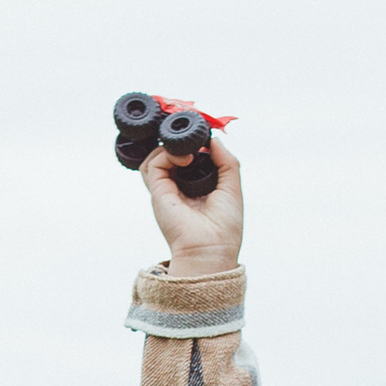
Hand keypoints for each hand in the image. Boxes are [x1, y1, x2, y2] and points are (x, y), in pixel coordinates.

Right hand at [142, 132, 243, 273]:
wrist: (212, 249)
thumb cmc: (225, 227)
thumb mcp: (232, 187)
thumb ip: (226, 161)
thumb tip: (213, 140)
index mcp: (195, 187)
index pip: (186, 158)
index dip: (192, 144)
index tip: (203, 136)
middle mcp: (178, 187)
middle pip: (168, 155)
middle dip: (178, 142)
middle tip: (193, 139)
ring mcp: (166, 189)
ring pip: (156, 156)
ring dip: (171, 147)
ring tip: (190, 154)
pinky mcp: (158, 192)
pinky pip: (153, 164)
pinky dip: (167, 154)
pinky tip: (185, 159)